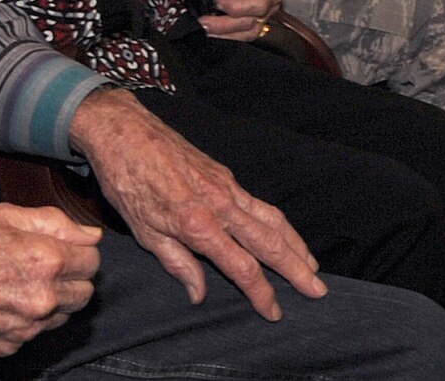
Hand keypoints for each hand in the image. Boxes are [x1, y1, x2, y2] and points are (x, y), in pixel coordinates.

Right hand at [0, 203, 100, 354]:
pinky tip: (2, 297)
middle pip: (85, 292)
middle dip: (72, 276)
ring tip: (20, 278)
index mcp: (45, 260)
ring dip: (54, 299)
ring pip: (64, 315)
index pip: (93, 260)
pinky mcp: (7, 345)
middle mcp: (40, 299)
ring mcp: (23, 328)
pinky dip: (27, 317)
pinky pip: (35, 332)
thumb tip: (91, 235)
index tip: (64, 245)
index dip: (80, 249)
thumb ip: (56, 223)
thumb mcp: (5, 213)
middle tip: (45, 261)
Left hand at [70, 89, 323, 319]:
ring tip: (312, 265)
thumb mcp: (143, 231)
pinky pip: (259, 203)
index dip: (262, 293)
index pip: (242, 267)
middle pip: (269, 242)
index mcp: (198, 224)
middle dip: (297, 268)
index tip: (274, 313)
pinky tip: (282, 233)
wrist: (125, 131)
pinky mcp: (225, 174)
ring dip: (295, 244)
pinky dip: (278, 222)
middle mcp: (220, 204)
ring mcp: (226, 186)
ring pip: (271, 219)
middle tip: (319, 291)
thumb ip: (177, 263)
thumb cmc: (127, 181)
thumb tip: (199, 294)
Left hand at [201, 0, 285, 41]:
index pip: (262, 1)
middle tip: (205, 20)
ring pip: (250, 30)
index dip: (241, 7)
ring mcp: (260, 6)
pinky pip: (243, 33)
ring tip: (205, 27)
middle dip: (229, 23)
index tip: (219, 1)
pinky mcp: (248, 15)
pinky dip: (227, 35)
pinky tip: (211, 31)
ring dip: (226, 33)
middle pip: (256, 19)